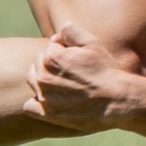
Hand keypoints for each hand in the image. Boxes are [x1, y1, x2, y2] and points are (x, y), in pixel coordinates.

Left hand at [22, 23, 145, 129]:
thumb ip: (70, 31)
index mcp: (52, 58)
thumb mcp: (92, 43)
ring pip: (33, 81)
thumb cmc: (105, 70)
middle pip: (38, 63)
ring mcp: (44, 97)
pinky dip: (37, 102)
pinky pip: (29, 106)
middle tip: (72, 72)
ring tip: (64, 84)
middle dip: (52, 65)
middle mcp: (43, 77)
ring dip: (44, 80)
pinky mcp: (47, 114)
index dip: (64, 50)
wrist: (116, 100)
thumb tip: (55, 37)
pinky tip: (53, 100)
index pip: (49, 47)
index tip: (77, 59)